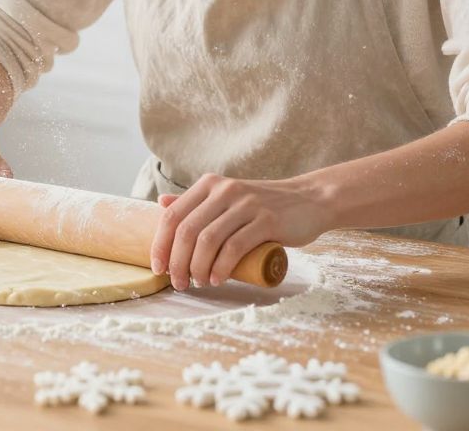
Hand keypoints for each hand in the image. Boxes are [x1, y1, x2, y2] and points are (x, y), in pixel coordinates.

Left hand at [150, 174, 333, 290]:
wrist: (310, 200)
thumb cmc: (263, 205)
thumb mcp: (227, 198)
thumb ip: (196, 202)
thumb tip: (161, 205)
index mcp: (209, 184)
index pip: (173, 215)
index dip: (160, 244)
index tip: (158, 269)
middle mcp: (225, 190)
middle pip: (187, 230)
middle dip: (178, 262)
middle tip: (179, 283)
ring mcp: (246, 204)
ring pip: (208, 240)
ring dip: (197, 268)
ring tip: (198, 284)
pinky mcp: (267, 220)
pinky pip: (235, 247)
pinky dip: (221, 267)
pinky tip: (218, 279)